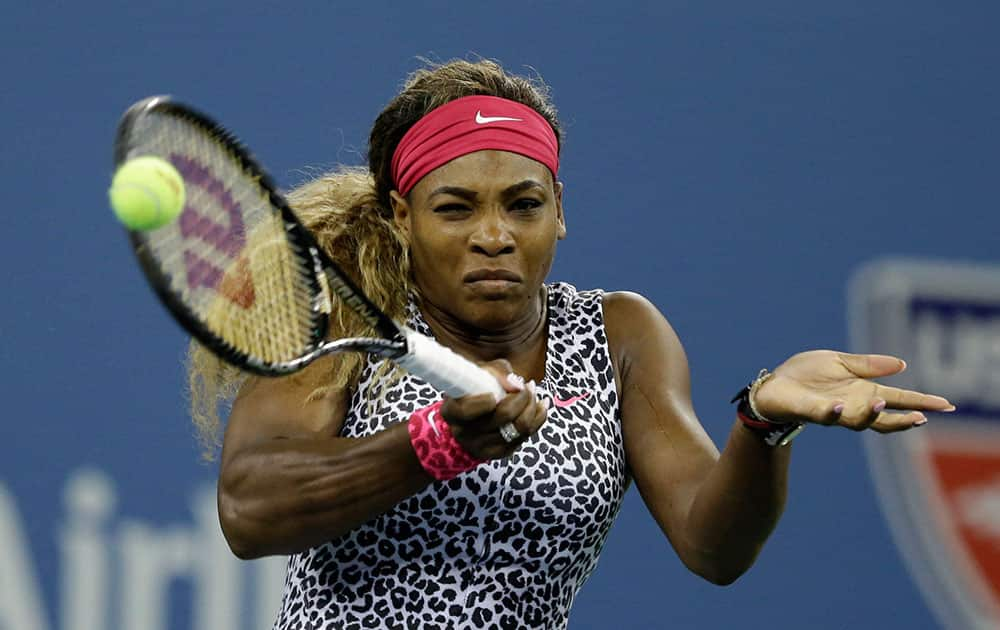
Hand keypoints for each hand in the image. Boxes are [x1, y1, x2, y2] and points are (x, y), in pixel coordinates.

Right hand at [439, 359, 548, 459]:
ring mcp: (482, 446)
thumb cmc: (474, 390)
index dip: (484, 402)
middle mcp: (464, 433)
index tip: (495, 393)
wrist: (470, 419)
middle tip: (528, 385)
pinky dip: (538, 418)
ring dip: (533, 406)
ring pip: (520, 428)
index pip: (466, 410)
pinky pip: (526, 436)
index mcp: (452, 412)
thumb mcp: (478, 374)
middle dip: (523, 397)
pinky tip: (540, 406)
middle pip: (503, 416)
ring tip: (534, 393)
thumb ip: (496, 372)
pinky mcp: (499, 453)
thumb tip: (517, 383)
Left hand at [752, 350, 954, 432]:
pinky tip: (839, 406)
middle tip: (922, 418)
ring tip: (882, 401)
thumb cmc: (807, 375)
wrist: (774, 385)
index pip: (899, 398)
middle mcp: (853, 406)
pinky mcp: (811, 411)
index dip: (922, 402)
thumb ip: (868, 365)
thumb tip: (902, 365)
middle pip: (884, 418)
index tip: (947, 405)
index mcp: (863, 392)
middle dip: (902, 420)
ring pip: (857, 421)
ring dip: (870, 414)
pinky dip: (833, 412)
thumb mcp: (840, 363)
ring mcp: (833, 412)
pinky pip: (824, 416)